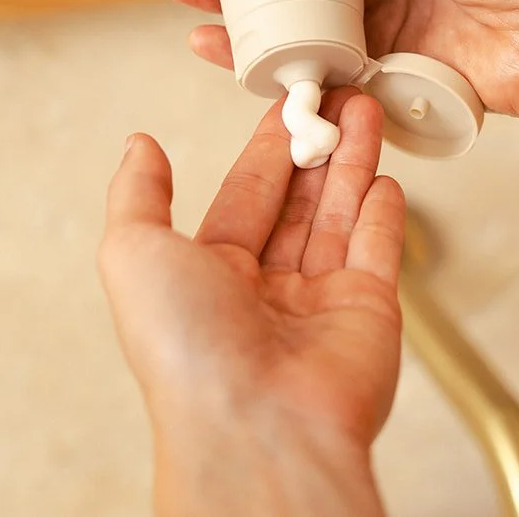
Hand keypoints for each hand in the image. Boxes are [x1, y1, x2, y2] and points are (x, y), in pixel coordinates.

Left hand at [99, 89, 396, 515]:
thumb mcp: (133, 253)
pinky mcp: (369, 314)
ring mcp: (319, 303)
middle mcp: (265, 292)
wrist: (256, 426)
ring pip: (340, 216)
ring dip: (353, 161)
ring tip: (364, 108)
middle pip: (298, 200)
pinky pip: (379, 251)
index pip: (245, 194)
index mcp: (209, 277)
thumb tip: (138, 147)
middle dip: (316, 143)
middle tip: (335, 92)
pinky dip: (384, 213)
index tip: (286, 100)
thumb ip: (138, 195)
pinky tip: (385, 176)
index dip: (267, 145)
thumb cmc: (187, 353)